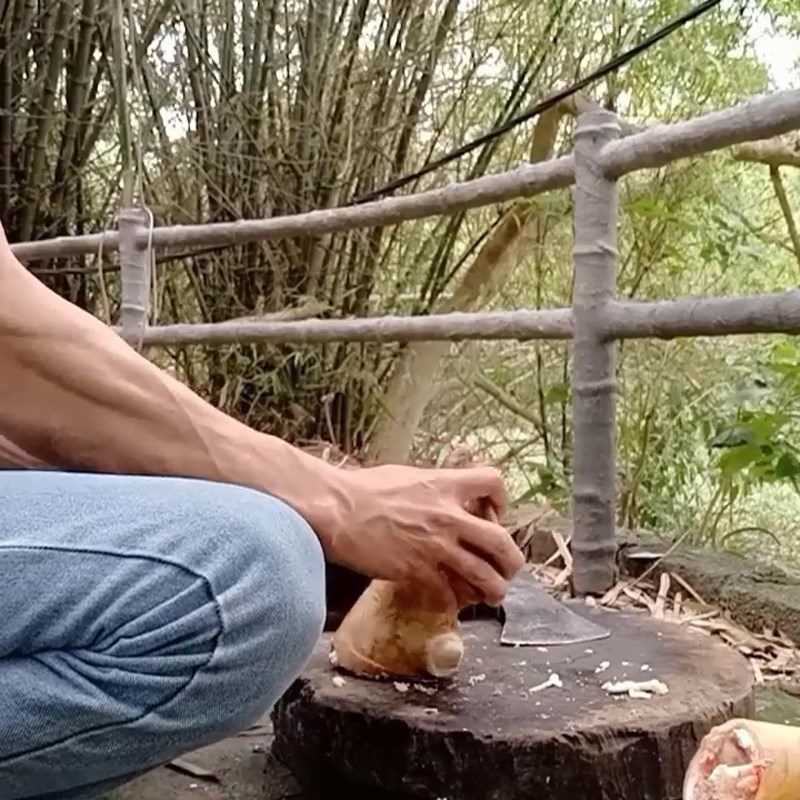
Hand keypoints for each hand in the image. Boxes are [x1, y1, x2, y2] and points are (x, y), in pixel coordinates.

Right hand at [320, 463, 524, 606]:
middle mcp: (447, 517)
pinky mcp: (417, 572)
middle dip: (511, 560)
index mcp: (444, 485)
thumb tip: (445, 496)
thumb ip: (433, 487)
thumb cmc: (363, 489)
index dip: (501, 498)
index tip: (493, 512)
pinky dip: (454, 600)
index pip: (493, 482)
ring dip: (494, 589)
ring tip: (493, 595)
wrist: (336, 510)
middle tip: (508, 568)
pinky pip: (449, 594)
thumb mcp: (406, 476)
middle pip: (502, 542)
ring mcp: (434, 548)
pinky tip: (450, 599)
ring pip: (485, 577)